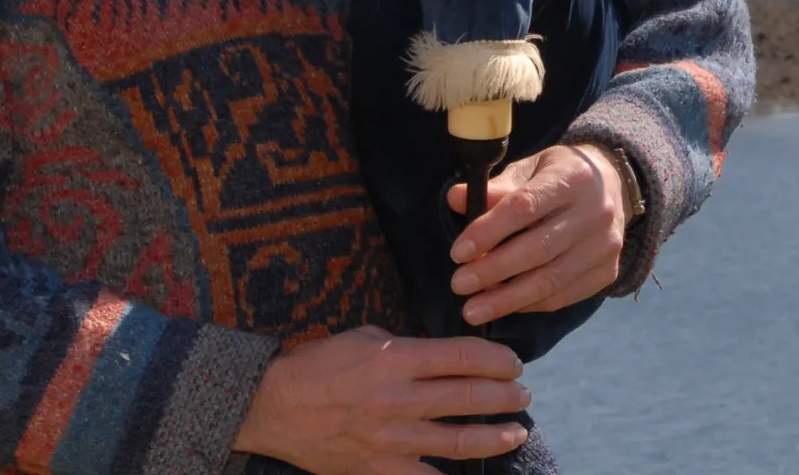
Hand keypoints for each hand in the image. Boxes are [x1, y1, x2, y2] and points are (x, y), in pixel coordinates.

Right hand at [231, 326, 529, 473]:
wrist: (273, 405)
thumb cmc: (321, 364)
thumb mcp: (367, 337)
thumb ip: (407, 347)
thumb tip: (444, 356)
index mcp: (396, 359)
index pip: (461, 356)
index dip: (495, 361)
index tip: (514, 364)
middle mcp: (397, 399)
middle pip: (465, 397)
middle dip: (503, 396)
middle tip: (524, 395)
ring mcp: (388, 439)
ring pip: (454, 441)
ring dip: (492, 436)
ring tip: (516, 431)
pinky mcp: (376, 469)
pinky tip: (474, 473)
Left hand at [447, 143, 627, 324]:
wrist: (613, 186)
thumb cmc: (558, 176)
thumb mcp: (530, 169)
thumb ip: (496, 188)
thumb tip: (456, 199)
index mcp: (573, 177)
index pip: (525, 207)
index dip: (489, 232)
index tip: (458, 252)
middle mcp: (596, 211)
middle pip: (538, 249)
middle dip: (493, 271)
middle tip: (459, 285)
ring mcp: (605, 245)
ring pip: (551, 280)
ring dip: (507, 299)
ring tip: (473, 309)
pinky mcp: (607, 271)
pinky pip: (563, 296)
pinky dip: (529, 304)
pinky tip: (505, 306)